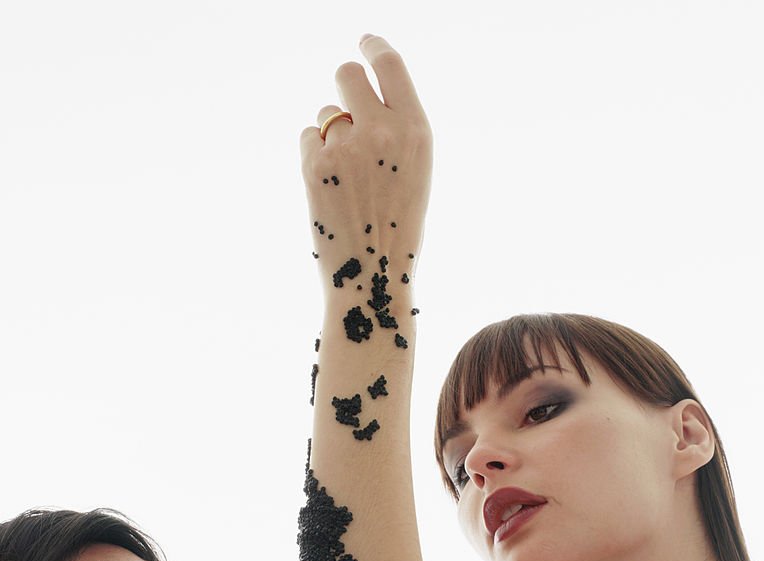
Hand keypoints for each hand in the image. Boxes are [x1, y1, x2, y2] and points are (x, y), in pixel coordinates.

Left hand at [299, 35, 432, 294]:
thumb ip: (395, 131)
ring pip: (327, 115)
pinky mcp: (315, 165)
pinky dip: (315, 156)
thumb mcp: (415, 173)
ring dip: (332, 135)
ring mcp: (345, 147)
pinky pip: (309, 138)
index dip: (373, 46)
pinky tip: (330, 188)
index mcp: (416, 132)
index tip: (365, 41)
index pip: (389, 66)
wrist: (373, 279)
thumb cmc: (398, 231)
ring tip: (347, 179)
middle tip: (348, 115)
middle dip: (344, 88)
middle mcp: (382, 132)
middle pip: (347, 75)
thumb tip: (362, 96)